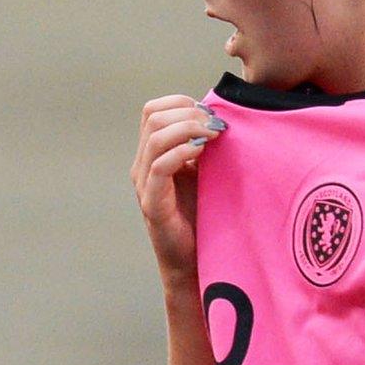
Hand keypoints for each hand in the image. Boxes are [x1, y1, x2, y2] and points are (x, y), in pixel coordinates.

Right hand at [131, 94, 224, 278]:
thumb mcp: (206, 172)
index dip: (182, 103)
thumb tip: (222, 117)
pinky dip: (181, 151)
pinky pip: (159, 165)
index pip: (154, 110)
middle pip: (153, 116)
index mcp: (152, 154)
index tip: (212, 115)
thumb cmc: (204, 217)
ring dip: (189, 128)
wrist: (196, 261)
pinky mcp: (152, 203)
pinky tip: (202, 153)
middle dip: (189, 113)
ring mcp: (144, 184)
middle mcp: (142, 165)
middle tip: (218, 126)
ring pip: (155, 136)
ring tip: (214, 136)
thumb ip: (205, 146)